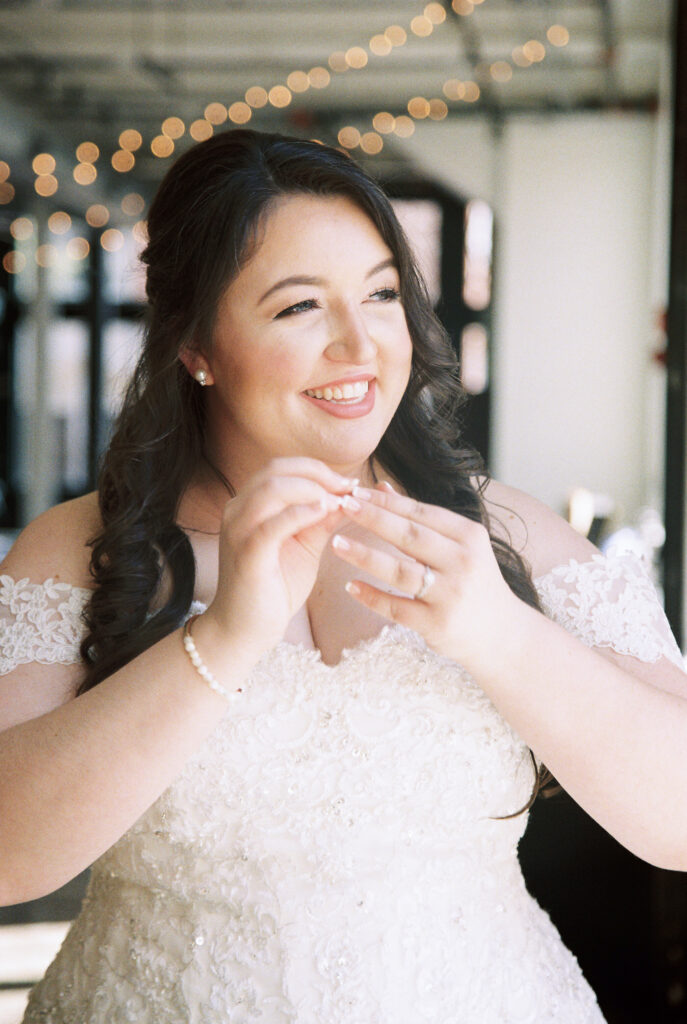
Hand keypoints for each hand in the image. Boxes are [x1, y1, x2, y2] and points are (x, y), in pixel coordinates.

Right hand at [204, 458, 353, 655]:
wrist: (245, 630)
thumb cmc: (274, 587)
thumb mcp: (305, 545)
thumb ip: (321, 519)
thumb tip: (349, 496)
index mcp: (249, 505)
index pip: (282, 468)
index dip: (318, 470)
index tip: (351, 484)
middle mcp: (238, 510)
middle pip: (277, 469)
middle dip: (318, 474)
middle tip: (349, 489)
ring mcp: (238, 530)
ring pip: (273, 489)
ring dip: (312, 490)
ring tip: (339, 502)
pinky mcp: (246, 553)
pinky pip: (273, 524)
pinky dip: (301, 513)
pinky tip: (325, 513)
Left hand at [332, 482, 524, 672]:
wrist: (501, 633)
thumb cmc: (473, 581)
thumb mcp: (457, 545)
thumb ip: (420, 518)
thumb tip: (381, 487)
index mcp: (469, 536)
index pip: (421, 512)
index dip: (386, 502)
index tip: (355, 491)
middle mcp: (463, 562)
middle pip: (409, 536)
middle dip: (374, 518)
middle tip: (343, 505)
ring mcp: (451, 595)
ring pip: (400, 571)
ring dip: (365, 556)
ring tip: (336, 543)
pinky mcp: (438, 624)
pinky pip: (397, 608)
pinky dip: (372, 596)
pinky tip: (351, 586)